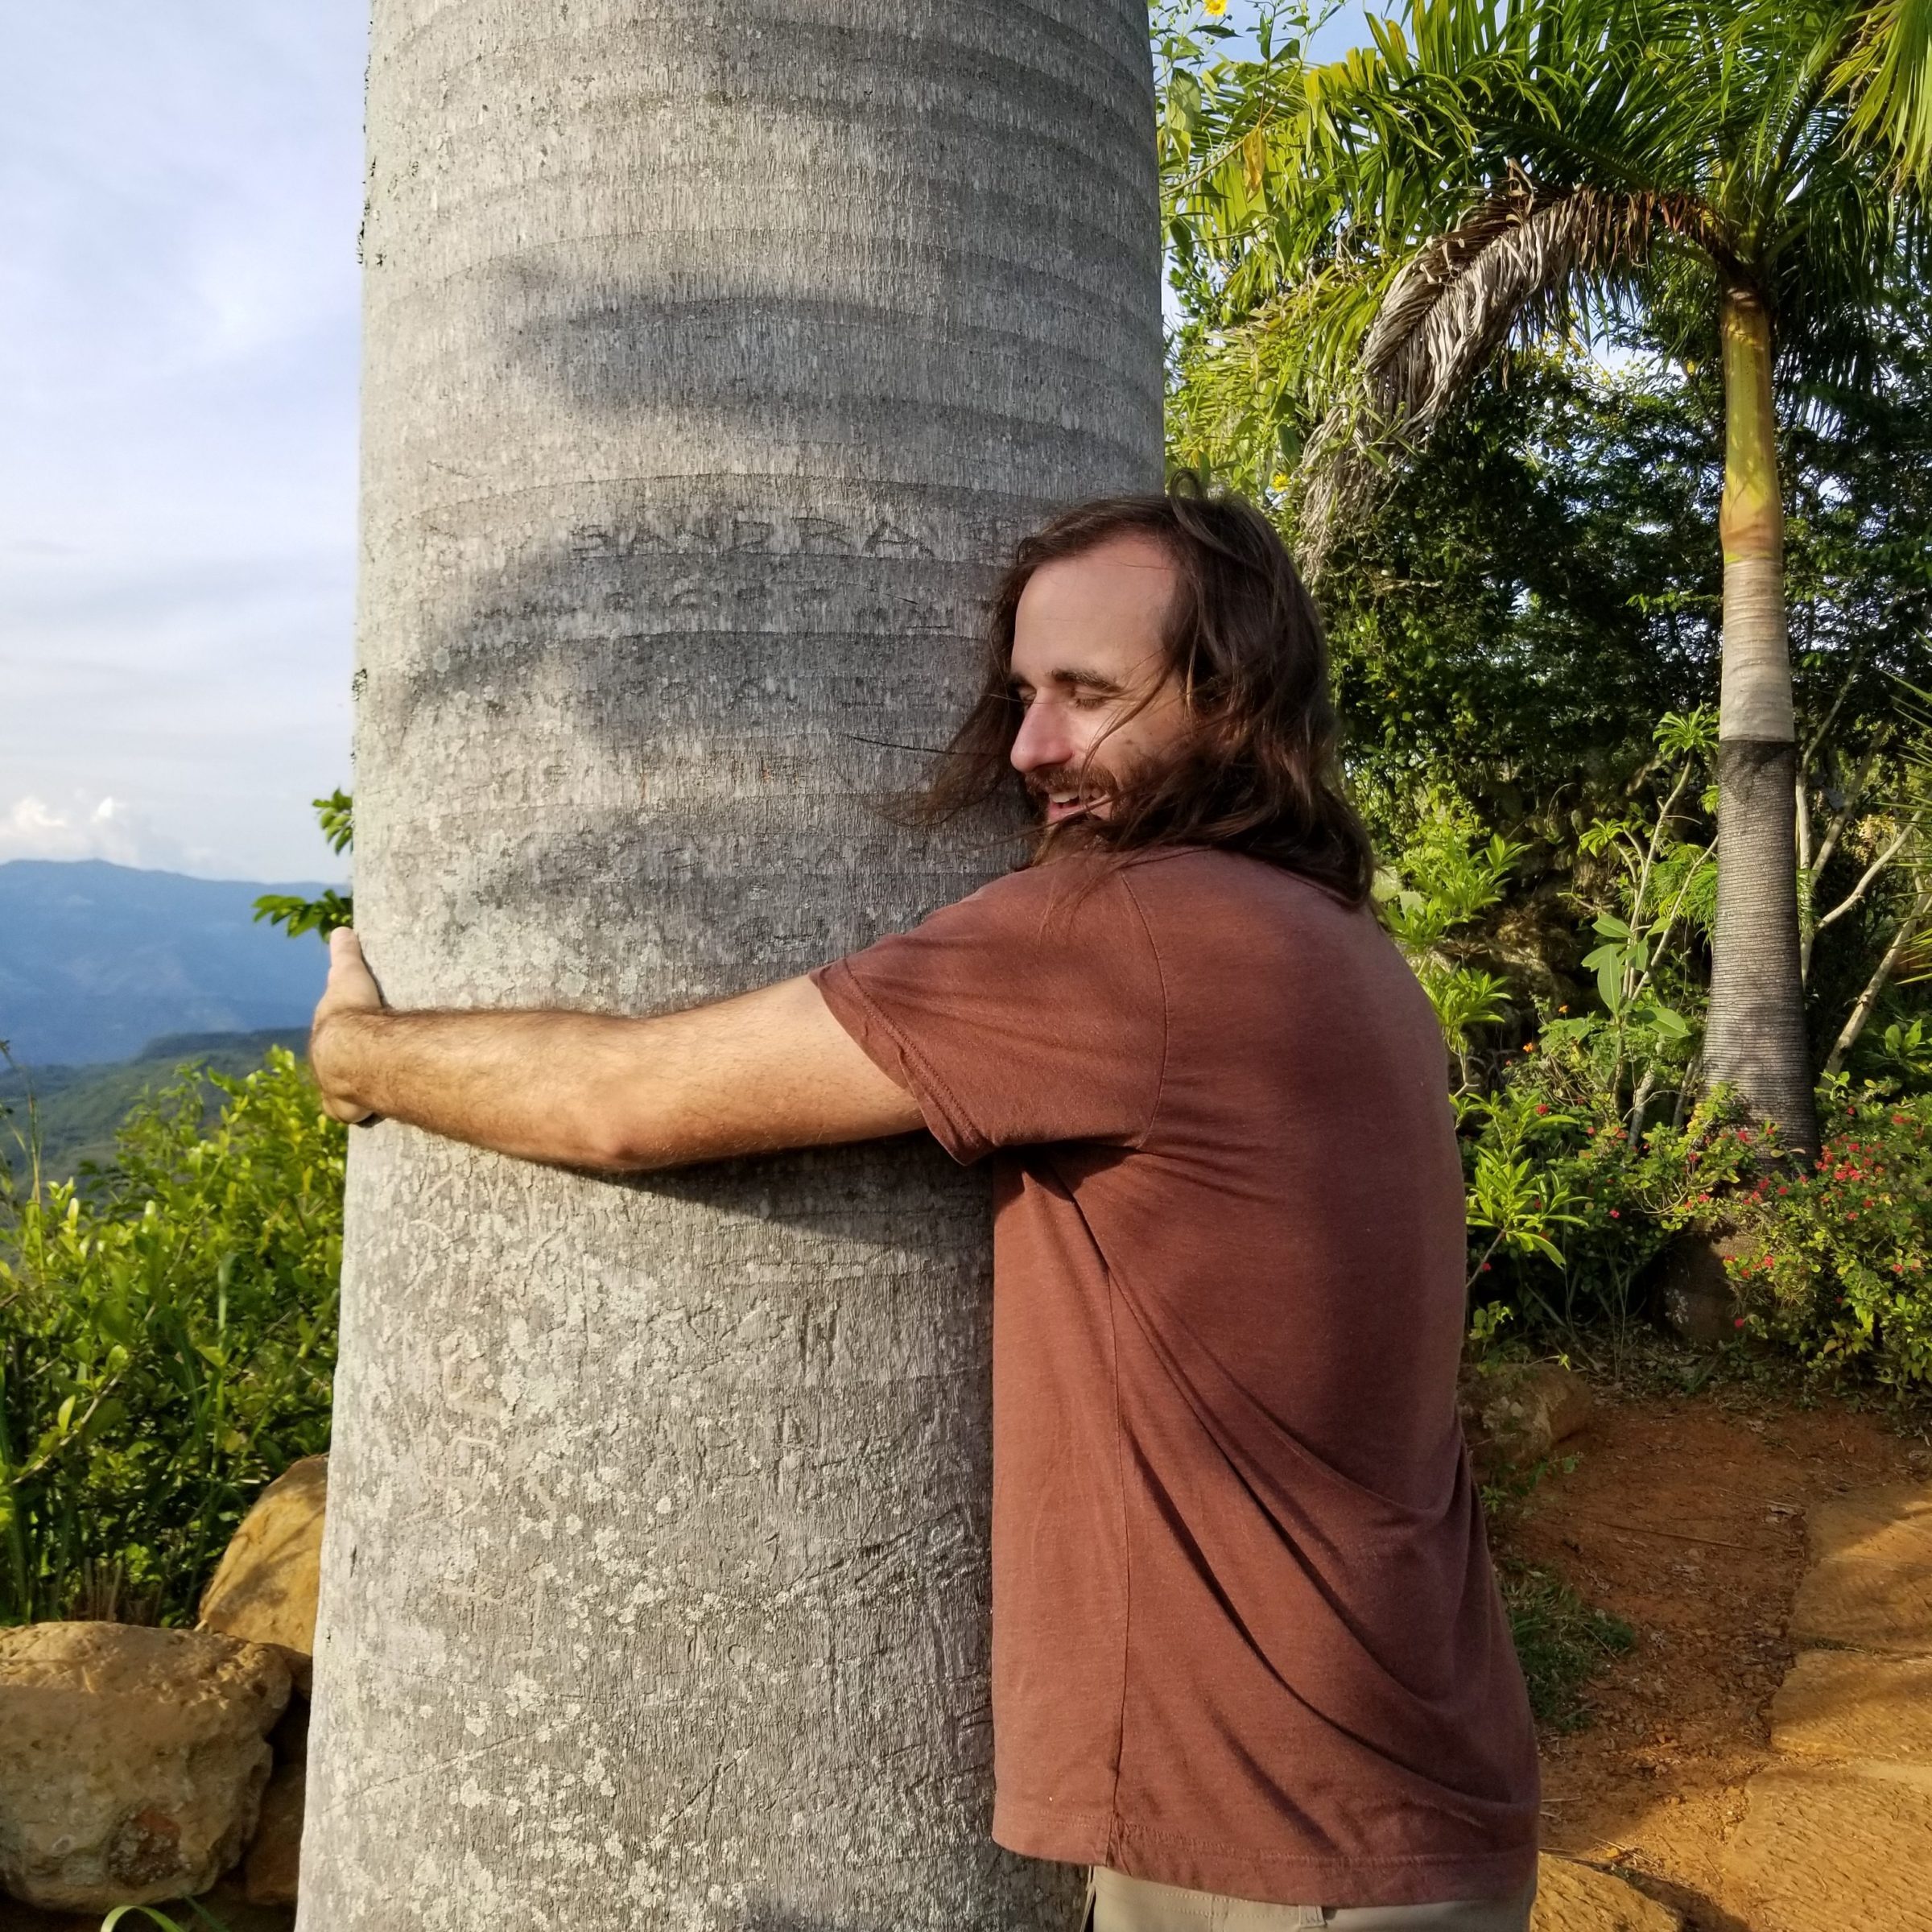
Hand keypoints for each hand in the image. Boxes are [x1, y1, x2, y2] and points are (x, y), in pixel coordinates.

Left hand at [311, 927, 383, 1122]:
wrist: (352, 1050)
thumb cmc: (352, 1011)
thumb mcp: (348, 975)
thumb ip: (346, 954)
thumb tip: (342, 930)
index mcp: (325, 1032)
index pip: (330, 1031)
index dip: (342, 1030)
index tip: (353, 1030)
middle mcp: (322, 1061)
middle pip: (332, 1062)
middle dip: (344, 1062)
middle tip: (367, 1060)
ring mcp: (332, 1086)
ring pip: (338, 1090)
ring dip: (351, 1089)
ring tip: (372, 1087)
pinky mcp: (345, 1109)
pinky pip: (350, 1112)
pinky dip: (358, 1111)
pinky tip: (371, 1110)